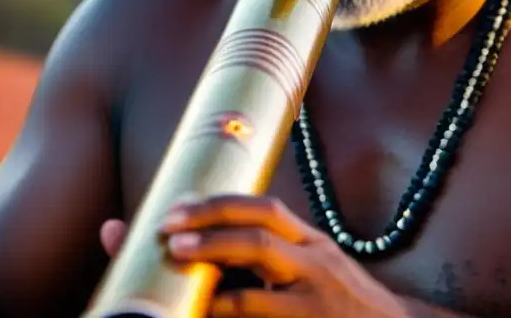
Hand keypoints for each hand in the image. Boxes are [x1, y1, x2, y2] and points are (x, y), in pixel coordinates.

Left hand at [99, 195, 407, 317]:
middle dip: (210, 219)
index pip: (265, 208)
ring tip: (179, 254)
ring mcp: (314, 290)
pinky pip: (262, 308)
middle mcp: (315, 258)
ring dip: (214, 249)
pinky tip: (207, 307)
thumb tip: (212, 254)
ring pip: (262, 251)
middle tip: (168, 228)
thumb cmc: (342, 307)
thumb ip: (275, 262)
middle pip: (260, 222)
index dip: (220, 203)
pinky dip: (228, 306)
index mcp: (311, 243)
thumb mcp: (316, 275)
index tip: (179, 208)